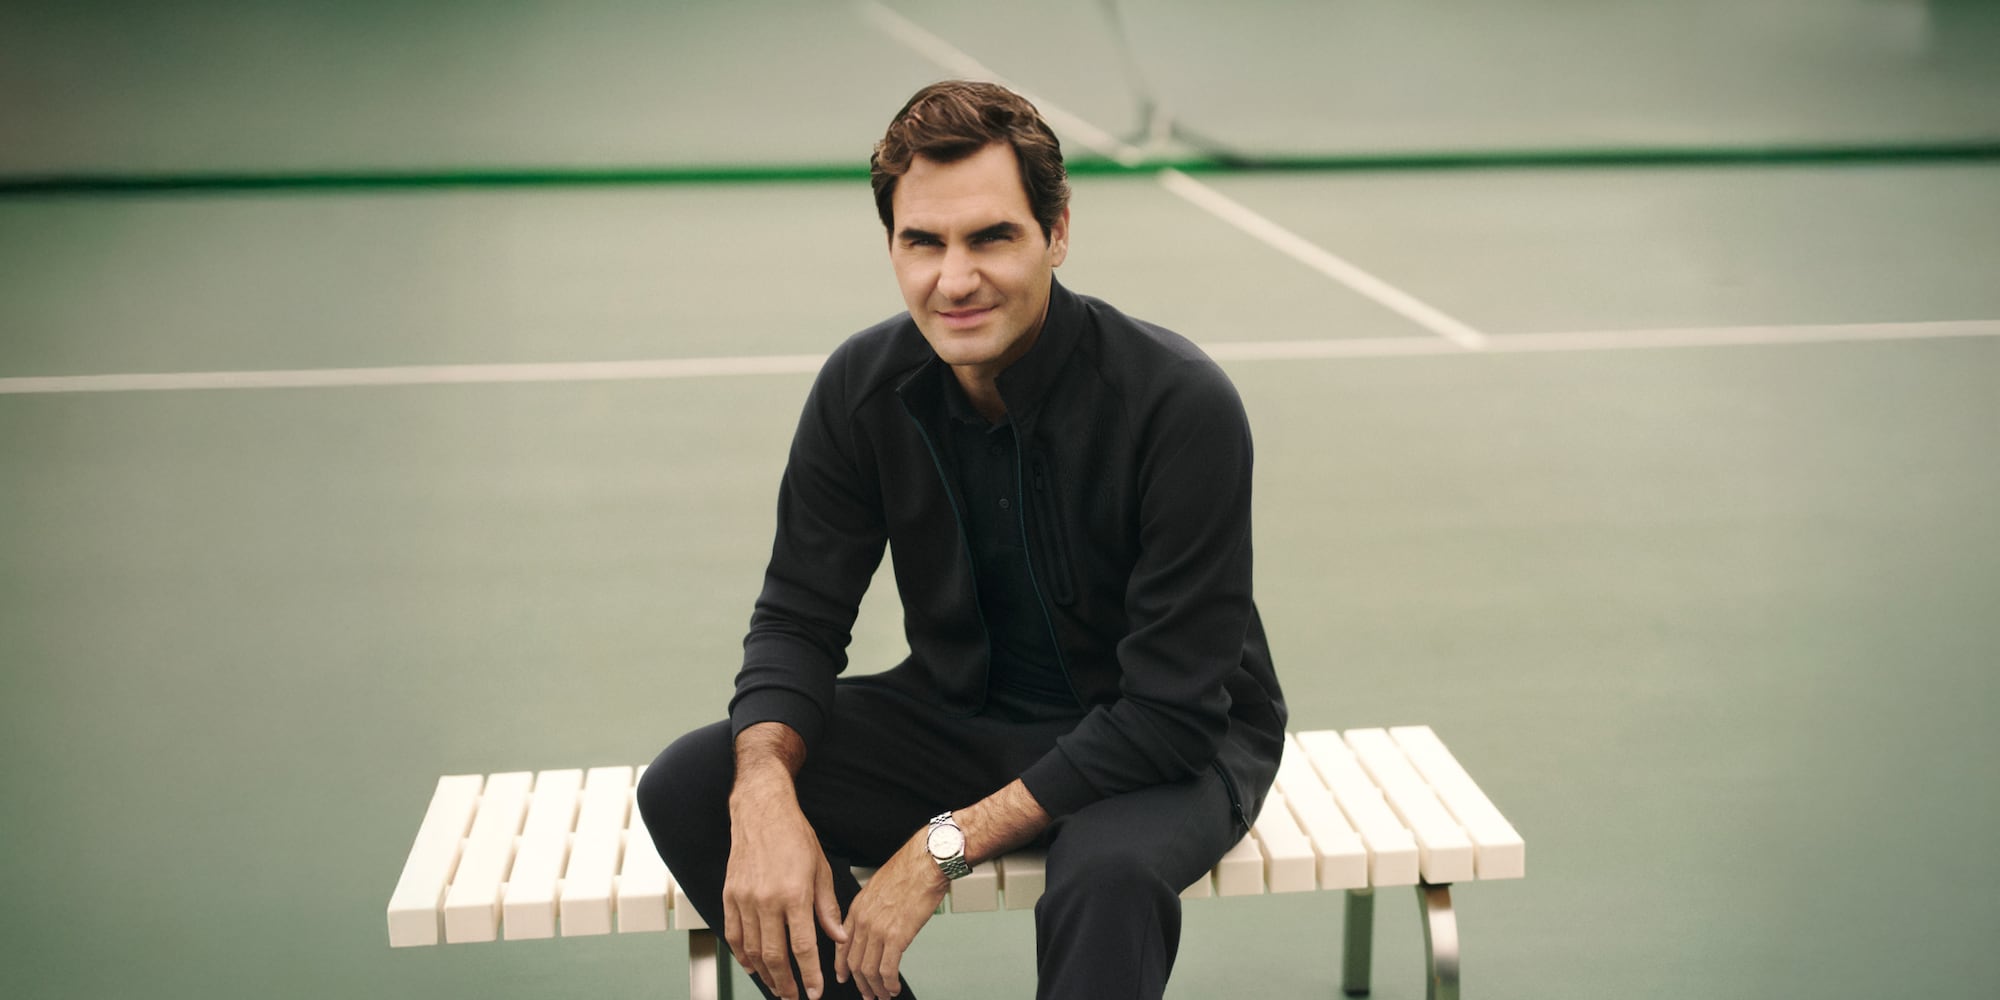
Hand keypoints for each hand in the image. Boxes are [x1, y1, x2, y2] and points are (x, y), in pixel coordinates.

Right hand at [723, 766, 846, 998]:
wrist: (761, 810)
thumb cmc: (794, 836)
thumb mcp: (821, 868)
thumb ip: (827, 908)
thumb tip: (838, 937)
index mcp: (794, 893)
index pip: (803, 947)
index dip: (809, 974)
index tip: (814, 992)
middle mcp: (766, 900)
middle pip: (775, 956)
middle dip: (786, 983)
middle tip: (794, 998)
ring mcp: (744, 899)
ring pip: (752, 950)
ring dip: (765, 974)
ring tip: (777, 987)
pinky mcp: (729, 895)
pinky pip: (733, 935)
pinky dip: (742, 955)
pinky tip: (752, 966)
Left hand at [835, 830, 947, 999]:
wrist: (926, 862)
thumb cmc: (910, 869)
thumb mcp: (879, 886)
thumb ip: (872, 908)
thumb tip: (878, 922)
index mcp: (858, 908)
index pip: (842, 944)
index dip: (842, 965)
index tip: (844, 976)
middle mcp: (863, 920)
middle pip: (853, 961)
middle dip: (860, 983)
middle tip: (867, 993)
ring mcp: (878, 929)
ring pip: (868, 970)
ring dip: (875, 988)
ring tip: (882, 996)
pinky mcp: (896, 936)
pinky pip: (887, 969)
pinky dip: (888, 984)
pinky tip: (893, 988)